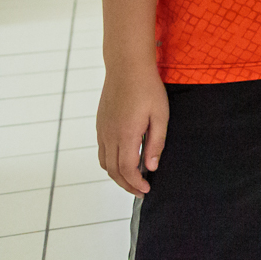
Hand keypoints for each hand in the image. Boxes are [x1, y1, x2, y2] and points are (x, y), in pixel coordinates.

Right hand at [97, 61, 169, 195]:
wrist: (127, 67)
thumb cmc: (147, 88)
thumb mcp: (160, 115)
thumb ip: (156, 142)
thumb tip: (151, 167)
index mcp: (126, 134)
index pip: (127, 169)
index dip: (136, 183)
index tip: (146, 190)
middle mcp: (109, 135)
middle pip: (113, 171)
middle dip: (127, 185)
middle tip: (141, 192)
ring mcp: (102, 130)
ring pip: (104, 163)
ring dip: (117, 176)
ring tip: (132, 181)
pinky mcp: (100, 125)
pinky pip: (102, 151)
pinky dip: (110, 163)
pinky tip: (123, 162)